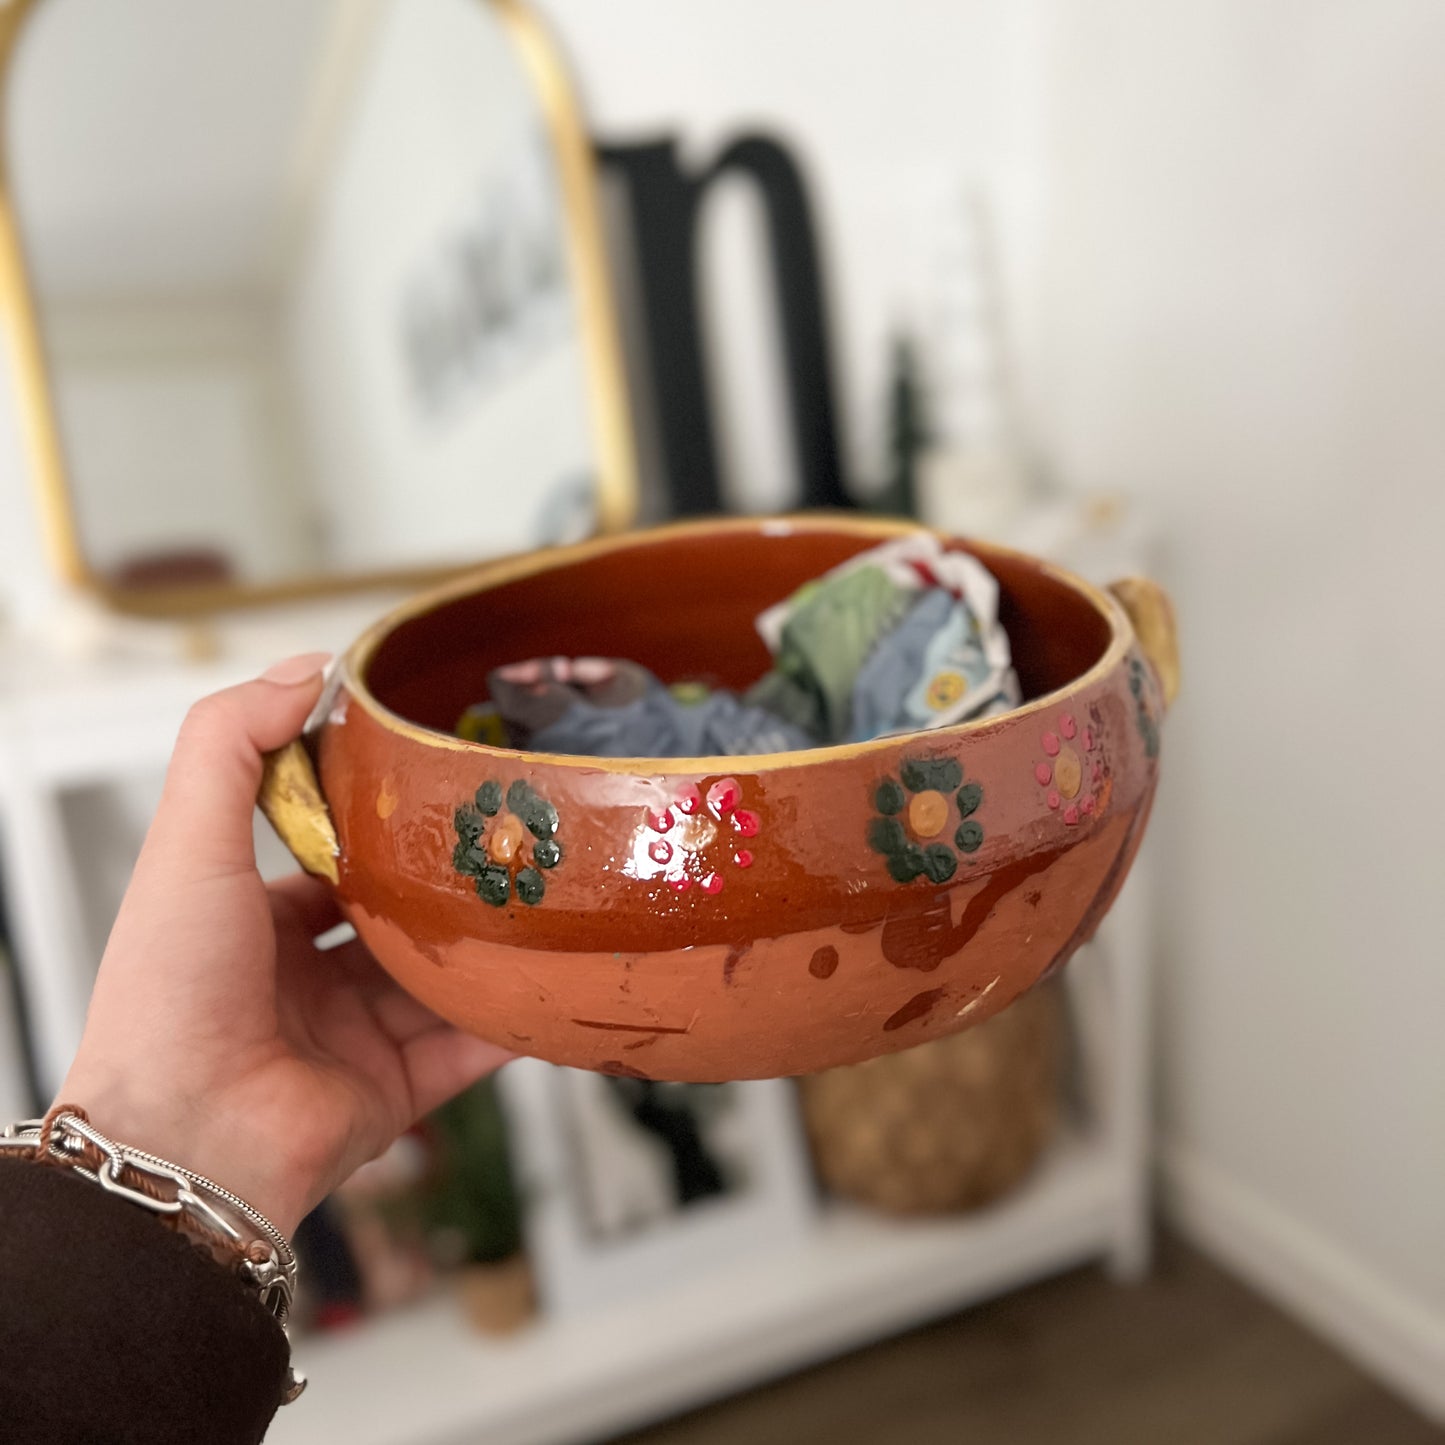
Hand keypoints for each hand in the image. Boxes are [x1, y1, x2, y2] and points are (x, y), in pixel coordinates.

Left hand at [59, 654, 510, 1235]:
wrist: (187, 1140)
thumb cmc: (170, 991)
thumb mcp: (187, 843)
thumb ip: (230, 744)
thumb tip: (308, 669)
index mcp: (251, 926)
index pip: (326, 860)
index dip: (375, 821)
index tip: (433, 781)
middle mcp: (303, 982)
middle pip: (395, 918)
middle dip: (449, 882)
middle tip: (512, 833)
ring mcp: (354, 1039)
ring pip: (442, 979)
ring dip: (490, 945)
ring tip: (550, 893)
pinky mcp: (396, 1091)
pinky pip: (471, 1047)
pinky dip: (514, 1018)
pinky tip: (557, 978)